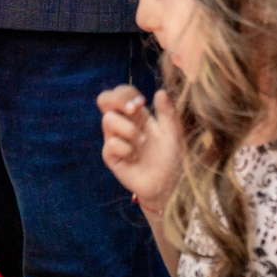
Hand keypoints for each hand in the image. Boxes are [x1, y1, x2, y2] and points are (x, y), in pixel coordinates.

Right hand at [97, 85, 179, 211]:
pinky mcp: (110, 156)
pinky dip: (126, 149)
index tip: (142, 102)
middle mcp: (122, 124)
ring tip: (142, 142)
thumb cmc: (169, 158)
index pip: (121, 93)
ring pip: (108, 119)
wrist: (166, 185)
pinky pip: (111, 144)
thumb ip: (167, 113)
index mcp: (136, 115)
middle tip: (133, 109)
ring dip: (129, 129)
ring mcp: (114, 139)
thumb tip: (161, 91)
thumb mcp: (172, 133)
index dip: (126, 92)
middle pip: (104, 99)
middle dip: (117, 99)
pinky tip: (134, 158)